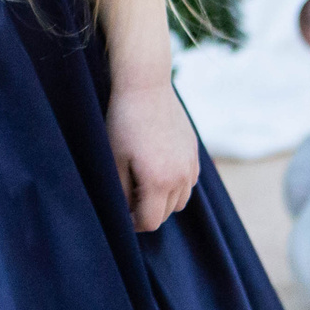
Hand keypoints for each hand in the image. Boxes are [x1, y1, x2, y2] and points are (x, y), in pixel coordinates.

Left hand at [109, 82, 198, 232]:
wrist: (146, 86)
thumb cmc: (124, 121)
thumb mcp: (115, 159)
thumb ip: (121, 190)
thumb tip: (125, 210)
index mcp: (160, 182)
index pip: (151, 221)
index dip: (134, 223)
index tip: (122, 216)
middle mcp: (182, 177)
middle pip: (167, 212)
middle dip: (148, 212)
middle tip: (129, 198)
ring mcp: (191, 164)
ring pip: (182, 199)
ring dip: (165, 199)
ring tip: (143, 184)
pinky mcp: (194, 151)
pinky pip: (190, 180)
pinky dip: (177, 183)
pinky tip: (159, 169)